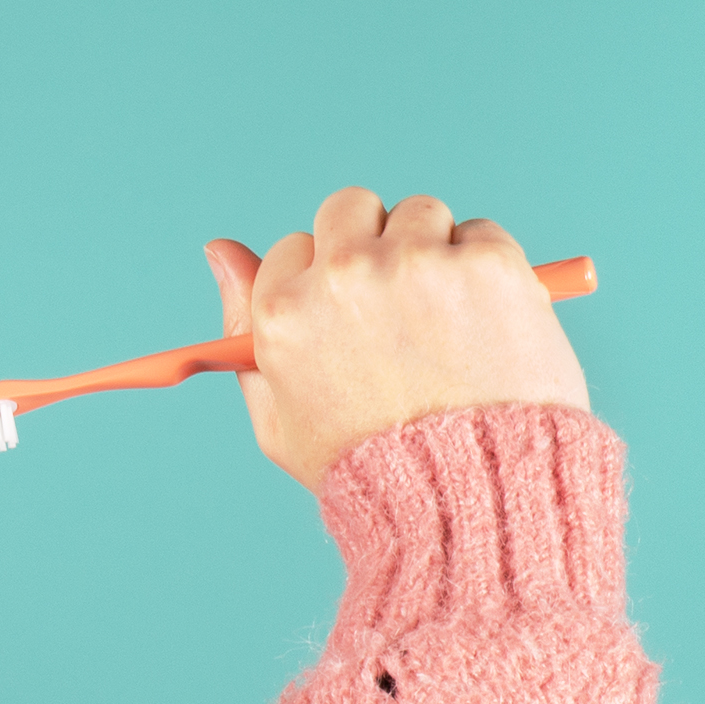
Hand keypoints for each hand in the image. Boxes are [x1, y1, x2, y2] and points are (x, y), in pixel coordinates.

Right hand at [203, 189, 590, 493]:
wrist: (464, 495)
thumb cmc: (365, 467)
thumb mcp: (277, 416)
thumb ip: (240, 329)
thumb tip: (218, 251)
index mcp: (284, 310)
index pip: (293, 247)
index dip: (321, 283)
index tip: (347, 319)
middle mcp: (343, 275)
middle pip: (349, 208)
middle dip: (371, 243)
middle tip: (397, 308)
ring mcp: (417, 263)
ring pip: (420, 213)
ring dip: (431, 251)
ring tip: (444, 324)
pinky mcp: (484, 261)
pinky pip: (480, 232)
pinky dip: (486, 269)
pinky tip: (483, 326)